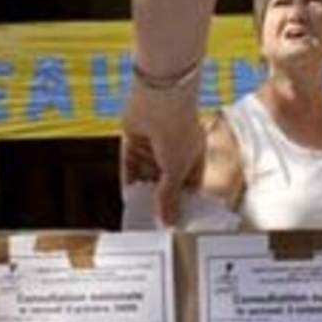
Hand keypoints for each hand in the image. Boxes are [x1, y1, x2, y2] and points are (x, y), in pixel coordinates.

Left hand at [121, 72, 205, 225]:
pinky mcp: (135, 140)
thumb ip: (168, 197)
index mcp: (193, 157)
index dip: (181, 204)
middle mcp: (174, 151)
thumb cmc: (178, 130)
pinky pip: (130, 164)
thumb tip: (168, 222)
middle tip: (151, 223)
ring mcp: (154, 145)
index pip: (188, 187)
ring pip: (146, 174)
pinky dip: (129, 179)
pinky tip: (128, 197)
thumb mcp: (175, 171)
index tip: (173, 223)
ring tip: (137, 214)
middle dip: (158, 200)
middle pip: (165, 182)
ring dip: (142, 192)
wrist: (160, 98)